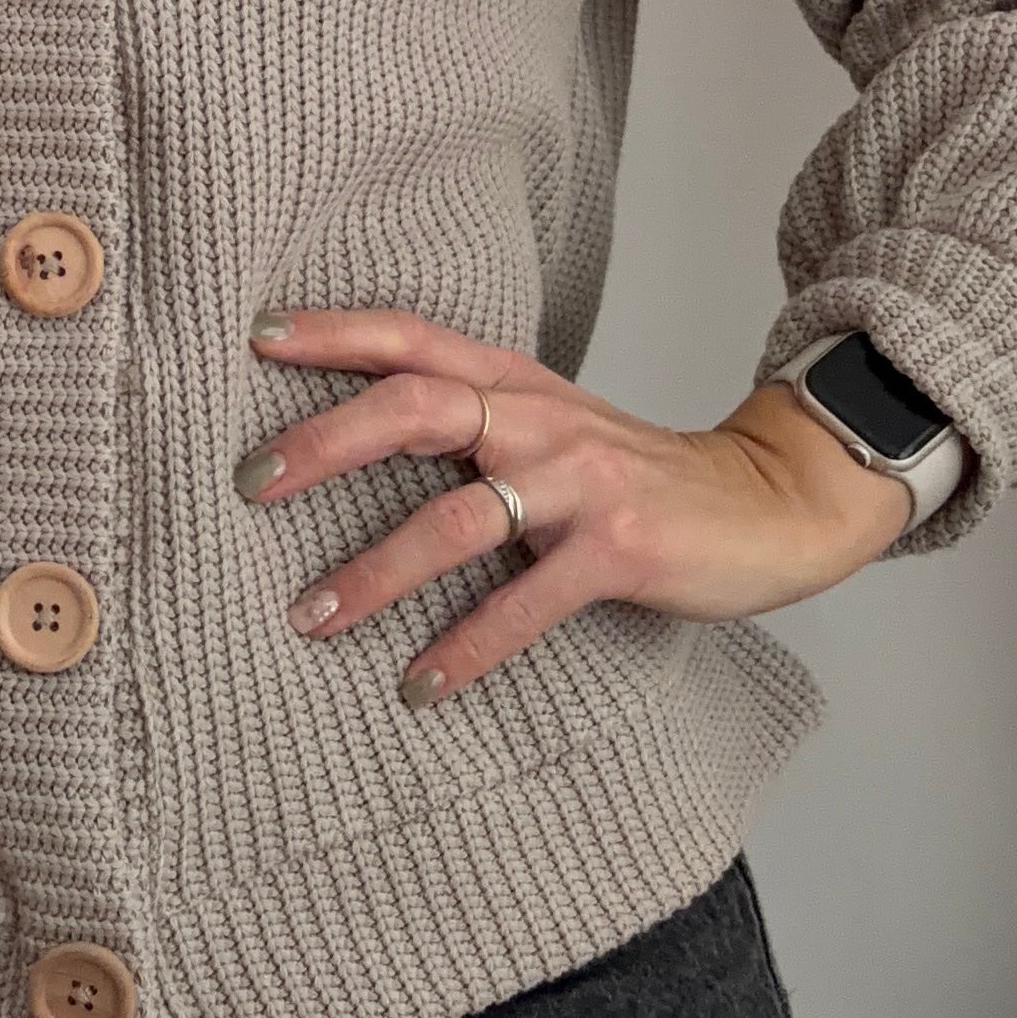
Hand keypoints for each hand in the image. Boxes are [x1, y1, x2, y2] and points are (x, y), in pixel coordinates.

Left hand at [238, 304, 919, 711]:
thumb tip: (350, 443)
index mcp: (515, 380)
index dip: (336, 331)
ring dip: (376, 570)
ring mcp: (580, 482)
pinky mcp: (617, 550)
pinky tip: (419, 686)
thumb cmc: (634, 474)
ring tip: (311, 616)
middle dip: (327, 440)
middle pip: (416, 405)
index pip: (413, 336)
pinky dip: (467, 647)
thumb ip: (471, 420)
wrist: (766, 503)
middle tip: (250, 482)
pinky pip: (524, 603)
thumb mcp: (550, 424)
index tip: (257, 334)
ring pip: (457, 517)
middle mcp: (539, 417)